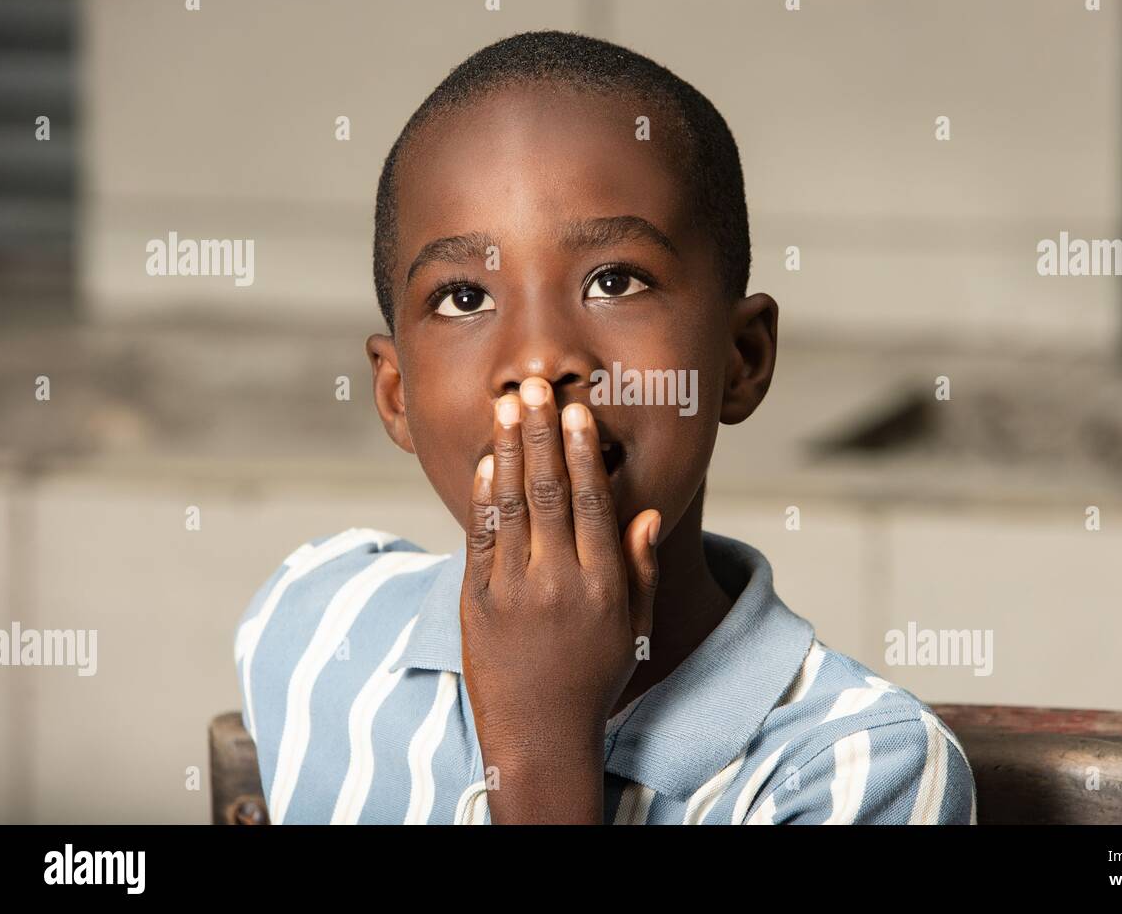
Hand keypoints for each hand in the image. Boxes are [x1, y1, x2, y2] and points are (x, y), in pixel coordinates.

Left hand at [460, 375, 660, 822]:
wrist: (539, 734)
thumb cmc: (594, 677)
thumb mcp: (631, 627)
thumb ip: (638, 568)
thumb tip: (643, 514)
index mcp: (602, 584)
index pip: (591, 502)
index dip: (582, 451)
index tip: (576, 410)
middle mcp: (557, 581)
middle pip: (548, 491)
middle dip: (541, 433)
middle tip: (534, 387)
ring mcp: (513, 590)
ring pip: (511, 505)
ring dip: (509, 450)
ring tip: (507, 406)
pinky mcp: (477, 601)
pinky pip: (480, 538)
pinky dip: (484, 496)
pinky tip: (488, 461)